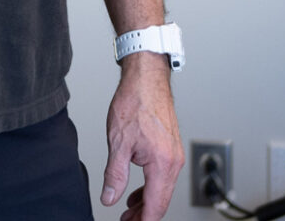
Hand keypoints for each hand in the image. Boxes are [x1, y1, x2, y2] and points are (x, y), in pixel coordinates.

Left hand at [99, 52, 183, 218]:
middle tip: (126, 220)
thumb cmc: (135, 102)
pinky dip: (150, 187)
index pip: (155, 205)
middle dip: (143, 214)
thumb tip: (110, 197)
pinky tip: (136, 190)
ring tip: (128, 209)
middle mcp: (173, 161)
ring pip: (162, 189)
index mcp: (162, 164)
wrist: (147, 78)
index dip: (142, 220)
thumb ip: (115, 175)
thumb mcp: (118, 142)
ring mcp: (174, 154)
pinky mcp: (171, 147)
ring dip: (146, 202)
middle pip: (160, 200)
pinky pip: (162, 175)